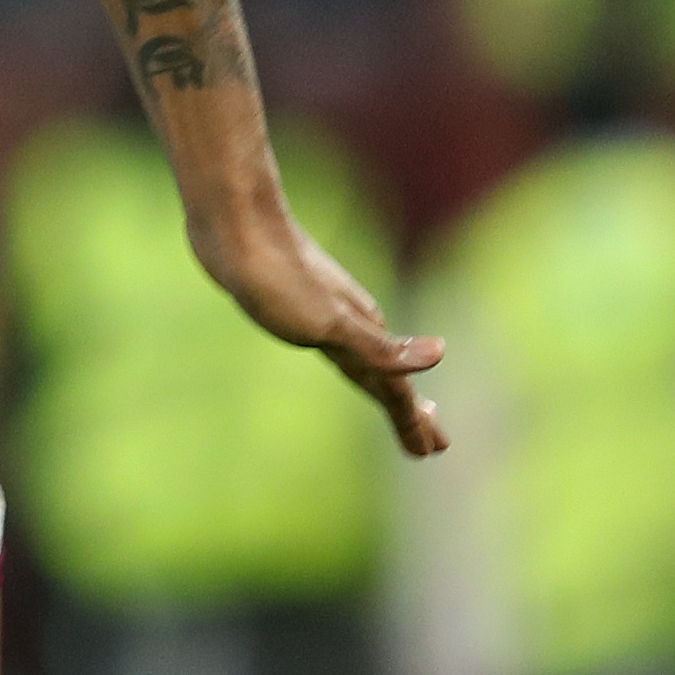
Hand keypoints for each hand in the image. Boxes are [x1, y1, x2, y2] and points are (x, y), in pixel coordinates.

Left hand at [205, 210, 450, 457]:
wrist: (234, 224)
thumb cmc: (277, 275)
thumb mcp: (329, 320)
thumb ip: (380, 346)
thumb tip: (440, 354)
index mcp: (362, 333)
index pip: (395, 392)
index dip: (412, 423)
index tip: (433, 450)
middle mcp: (351, 324)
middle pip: (386, 381)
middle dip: (409, 414)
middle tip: (432, 446)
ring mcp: (323, 313)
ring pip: (362, 362)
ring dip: (382, 386)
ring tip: (395, 404)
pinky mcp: (292, 303)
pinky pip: (335, 344)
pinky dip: (350, 359)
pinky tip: (337, 350)